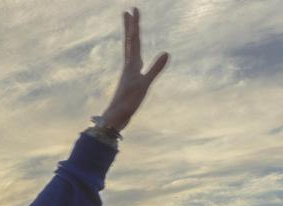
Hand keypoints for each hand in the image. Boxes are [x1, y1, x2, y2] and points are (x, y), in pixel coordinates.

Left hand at [99, 8, 168, 131]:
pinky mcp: (130, 80)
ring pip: (130, 50)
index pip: (133, 39)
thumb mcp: (144, 85)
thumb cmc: (128, 102)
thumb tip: (167, 52)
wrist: (115, 117)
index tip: (132, 9)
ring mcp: (129, 73)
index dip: (134, 24)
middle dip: (130, 26)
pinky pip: (134, 63)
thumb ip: (155, 68)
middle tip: (128, 12)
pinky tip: (137, 59)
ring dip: (131, 38)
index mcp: (131, 64)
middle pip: (129, 41)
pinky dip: (136, 56)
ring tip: (131, 30)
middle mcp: (129, 65)